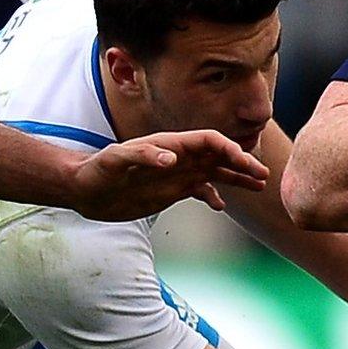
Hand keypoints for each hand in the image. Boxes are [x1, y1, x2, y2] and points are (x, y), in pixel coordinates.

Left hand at [71, 131, 270, 219]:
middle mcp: (178, 157)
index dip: (228, 149)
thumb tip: (171, 159)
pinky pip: (200, 190)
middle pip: (218, 155)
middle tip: (263, 176)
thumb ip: (142, 155)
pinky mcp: (170, 190)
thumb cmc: (97, 171)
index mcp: (170, 145)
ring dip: (236, 177)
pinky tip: (220, 207)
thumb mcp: (115, 161)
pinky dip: (213, 196)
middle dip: (242, 163)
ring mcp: (176, 174)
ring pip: (214, 172)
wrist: (84, 190)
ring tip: (258, 186)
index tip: (244, 162)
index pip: (207, 141)